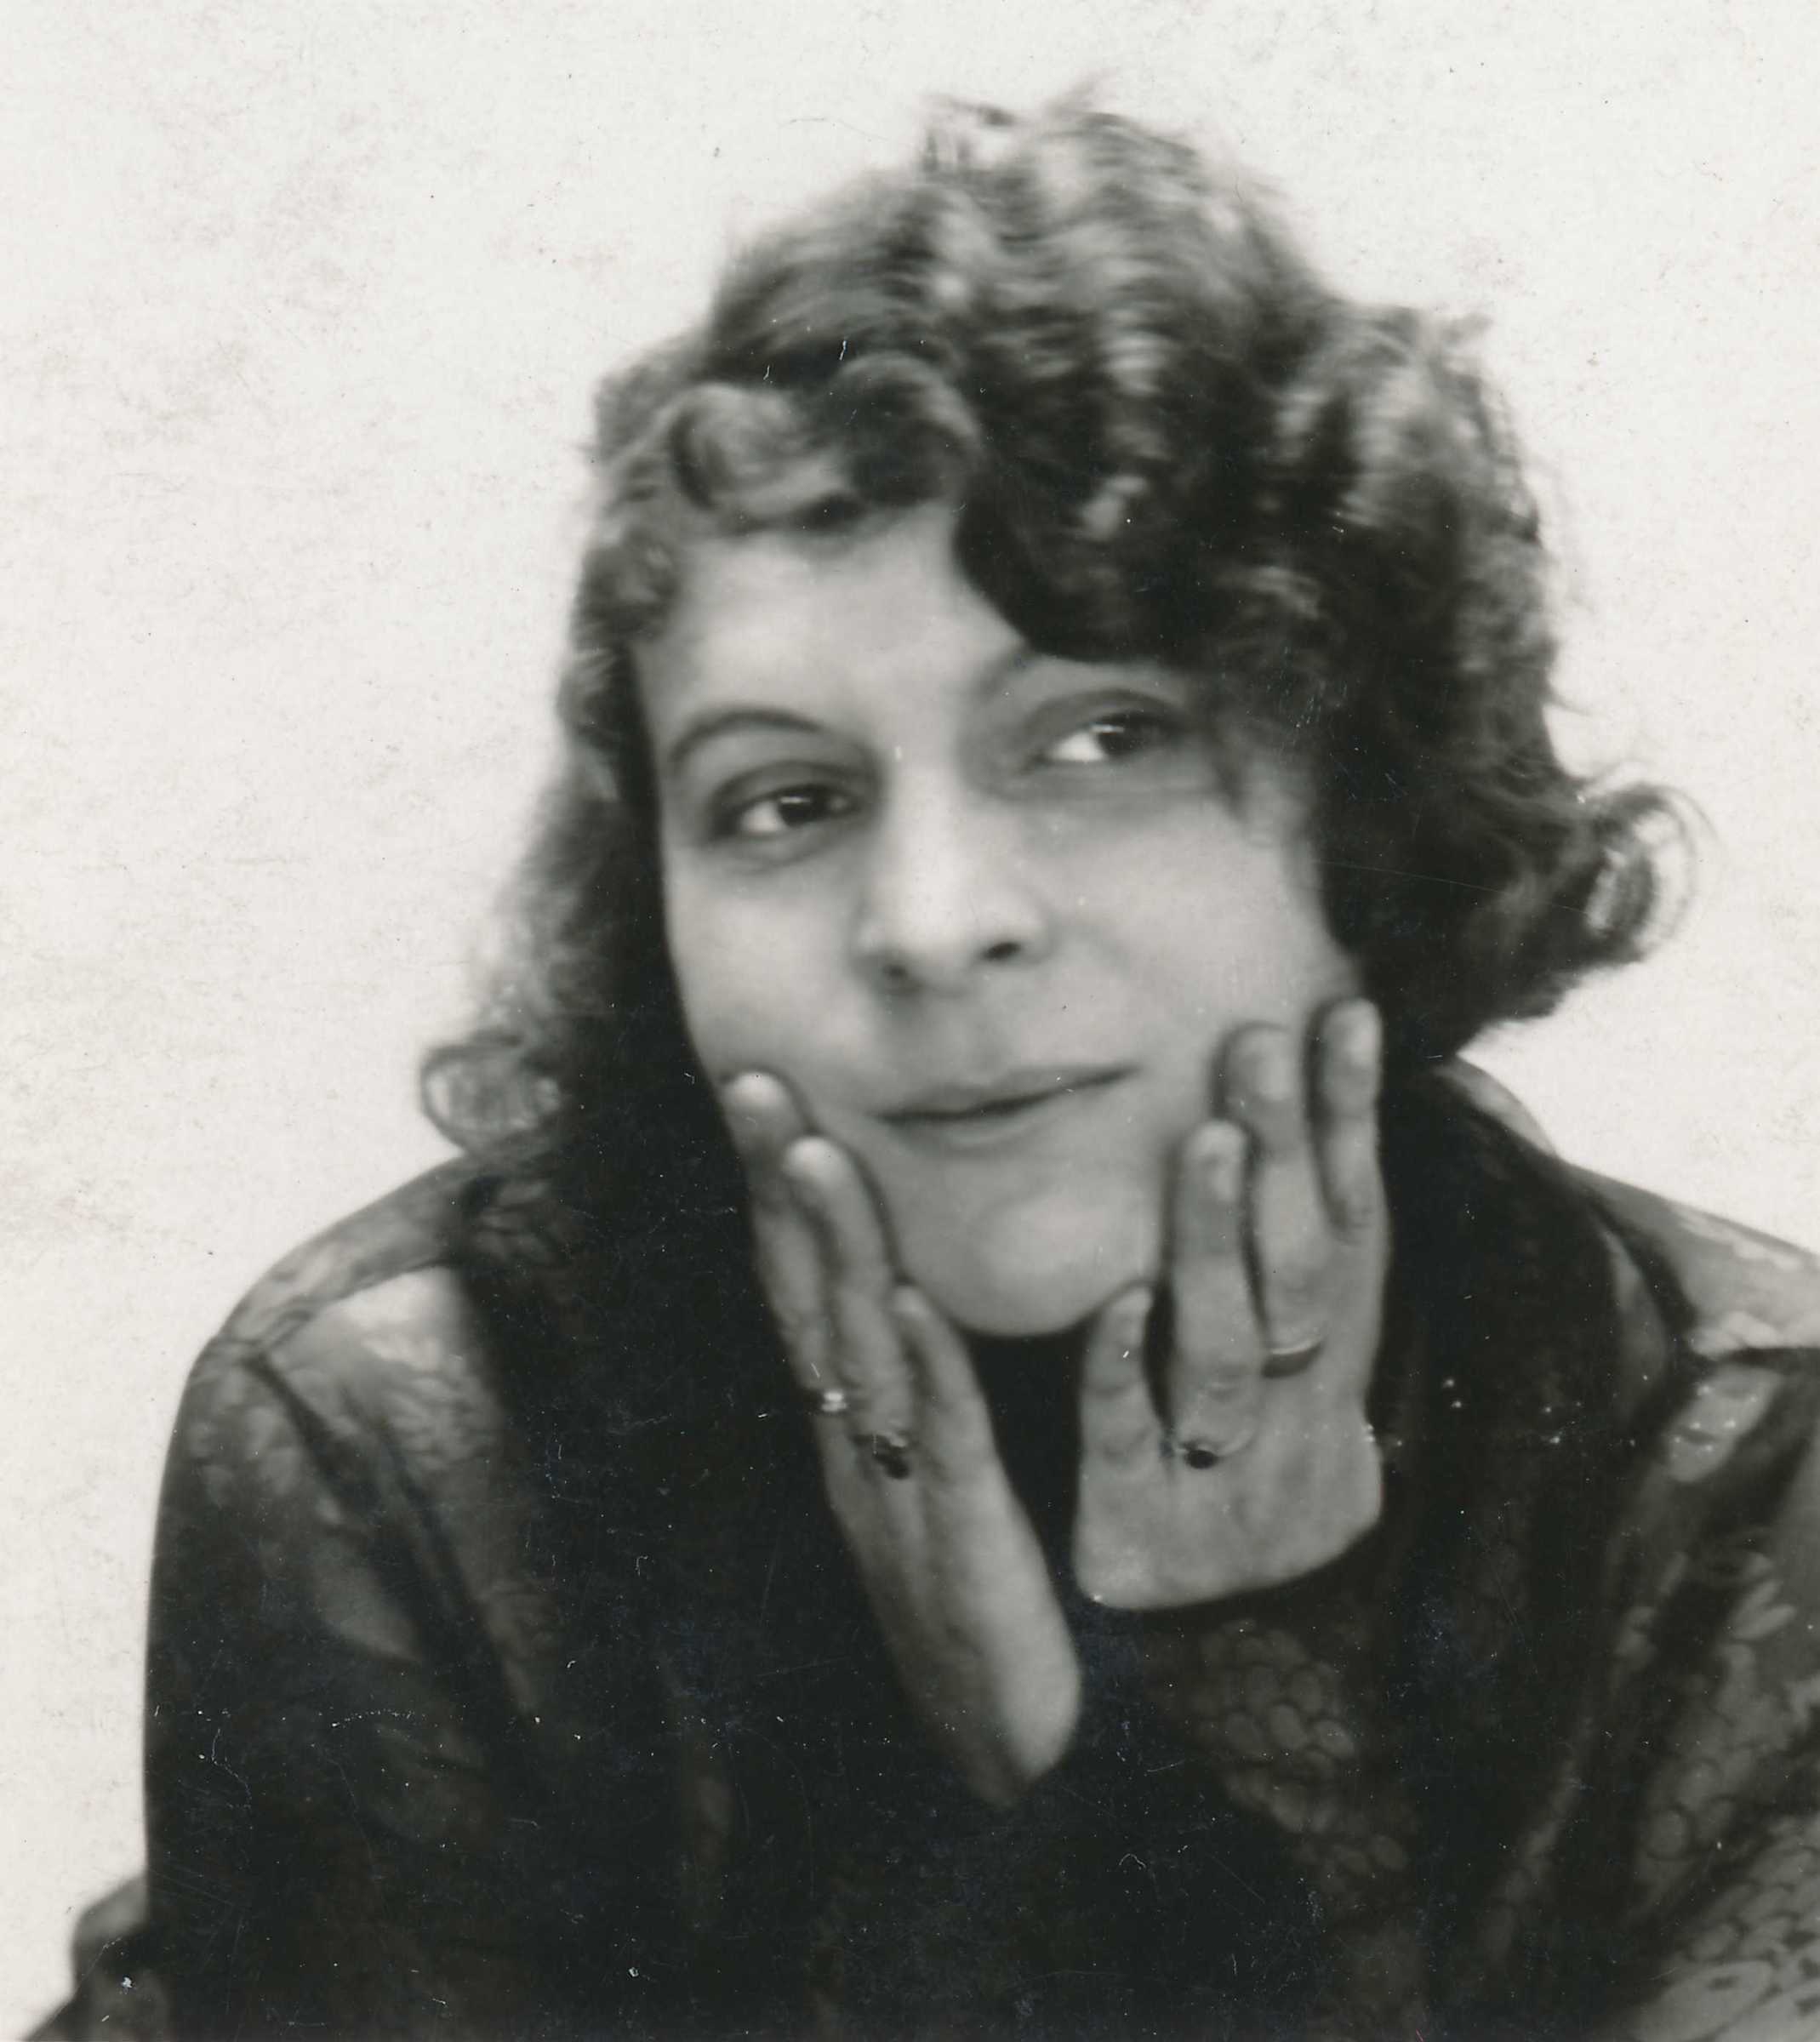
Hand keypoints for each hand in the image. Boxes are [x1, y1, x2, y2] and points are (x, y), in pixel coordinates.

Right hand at [722, 1072, 1080, 1805]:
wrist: (1014, 1767)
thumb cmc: (985, 1609)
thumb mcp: (935, 1485)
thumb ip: (922, 1389)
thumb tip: (914, 1284)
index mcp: (853, 1431)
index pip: (801, 1288)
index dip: (774, 1189)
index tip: (757, 1085)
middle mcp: (855, 1452)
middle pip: (806, 1299)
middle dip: (778, 1185)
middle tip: (753, 1080)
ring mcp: (896, 1497)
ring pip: (857, 1355)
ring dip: (835, 1251)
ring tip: (816, 1151)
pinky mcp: (962, 1547)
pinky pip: (943, 1444)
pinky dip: (927, 1366)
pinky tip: (913, 1300)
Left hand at [1071, 999, 1388, 1609]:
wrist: (1224, 1690)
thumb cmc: (1245, 1500)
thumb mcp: (1291, 1398)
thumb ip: (1291, 1283)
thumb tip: (1311, 1141)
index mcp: (1326, 1375)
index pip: (1349, 1229)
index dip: (1350, 1126)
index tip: (1343, 1012)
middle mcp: (1292, 1418)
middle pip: (1297, 1272)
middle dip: (1285, 1152)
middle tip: (1259, 1038)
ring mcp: (1219, 1474)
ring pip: (1222, 1346)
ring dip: (1214, 1241)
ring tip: (1204, 1135)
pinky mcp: (1137, 1529)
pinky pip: (1128, 1440)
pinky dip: (1123, 1370)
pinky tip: (1117, 1297)